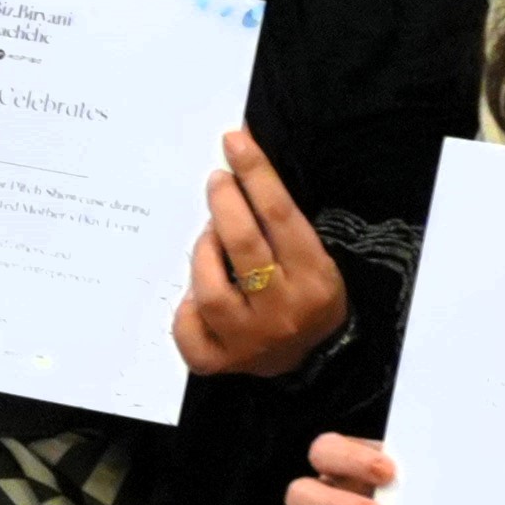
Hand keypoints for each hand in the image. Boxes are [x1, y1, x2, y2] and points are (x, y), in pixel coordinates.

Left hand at [167, 132, 346, 379]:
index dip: (255, 174)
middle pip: (243, 246)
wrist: (318, 360)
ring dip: (203, 252)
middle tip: (217, 182)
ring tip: (209, 239)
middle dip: (224, 203)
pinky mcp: (219, 362)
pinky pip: (188, 329)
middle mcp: (282, 311)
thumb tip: (240, 163)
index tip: (234, 142)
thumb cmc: (308, 293)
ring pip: (210, 289)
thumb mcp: (313, 256)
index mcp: (314, 278)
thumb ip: (279, 219)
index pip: (280, 216)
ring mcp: (248, 341)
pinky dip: (186, 307)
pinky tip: (197, 295)